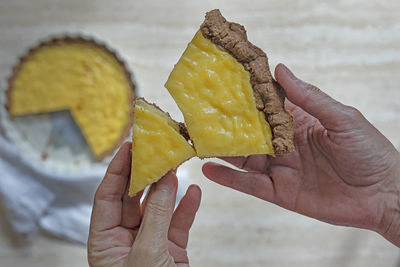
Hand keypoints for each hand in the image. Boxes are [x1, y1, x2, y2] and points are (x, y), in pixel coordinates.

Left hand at [88, 142, 201, 266]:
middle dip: (145, 173)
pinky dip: (186, 207)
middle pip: (132, 197)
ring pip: (157, 207)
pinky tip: (194, 191)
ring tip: (176, 165)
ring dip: (168, 187)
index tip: (129, 147)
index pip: (107, 197)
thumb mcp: (147, 252)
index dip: (117, 170)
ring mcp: (150, 243)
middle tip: (154, 150)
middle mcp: (125, 239)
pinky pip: (178, 222)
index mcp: (105, 241)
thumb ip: (157, 215)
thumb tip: (165, 179)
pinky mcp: (171, 249)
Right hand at [202, 64, 399, 245]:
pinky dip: (229, 177)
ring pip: (244, 157)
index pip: (265, 108)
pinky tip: (209, 168)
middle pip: (249, 133)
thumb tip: (281, 70)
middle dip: (226, 125)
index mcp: (299, 123)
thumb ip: (309, 97)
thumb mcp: (342, 119)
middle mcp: (285, 145)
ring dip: (221, 150)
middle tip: (199, 116)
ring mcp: (280, 169)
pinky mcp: (279, 192)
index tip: (222, 87)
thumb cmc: (369, 152)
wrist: (384, 196)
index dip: (245, 98)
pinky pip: (250, 184)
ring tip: (197, 140)